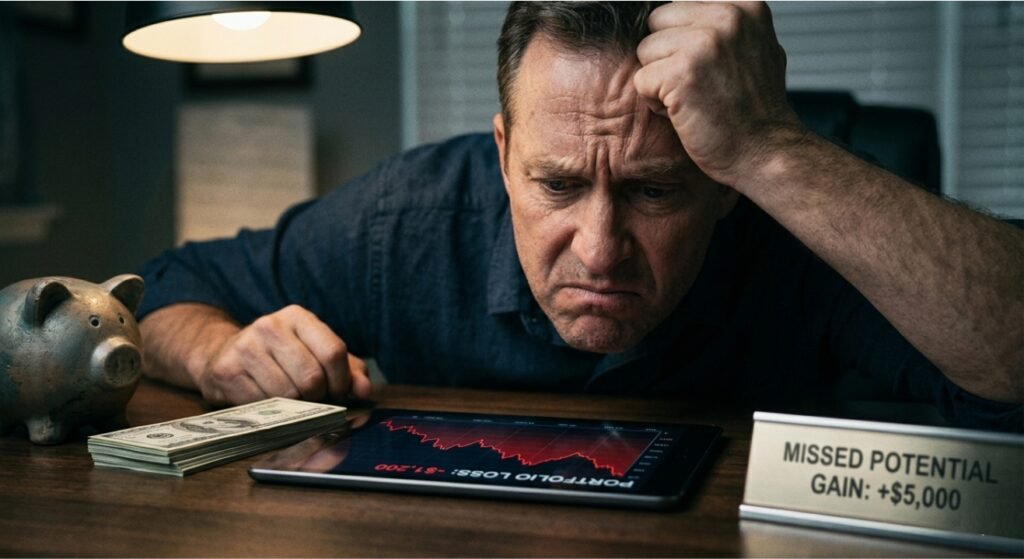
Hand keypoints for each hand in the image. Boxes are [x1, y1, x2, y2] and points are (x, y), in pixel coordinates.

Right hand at [196, 305, 370, 404]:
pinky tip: (267, 401)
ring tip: (290, 399)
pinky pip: (262, 404)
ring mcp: (246, 347)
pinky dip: (271, 411)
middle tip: (312, 399)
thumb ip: (348, 370)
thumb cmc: (281, 357)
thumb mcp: (316, 354)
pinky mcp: (227, 370)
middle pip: (311, 377)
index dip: (341, 381)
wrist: (223, 353)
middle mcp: (270, 326)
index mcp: (298, 317)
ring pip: (288, 394)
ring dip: (294, 406)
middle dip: (318, 397)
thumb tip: (365, 390)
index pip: (333, 352)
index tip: (338, 392)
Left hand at [634, 1, 805, 187]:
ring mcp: (705, 43)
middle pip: (658, 23)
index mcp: (744, 6)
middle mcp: (727, 17)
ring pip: (645, 50)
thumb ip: (725, 25)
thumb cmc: (754, 111)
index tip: (708, 70)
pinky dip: (655, 103)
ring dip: (660, 80)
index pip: (679, 7)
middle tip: (697, 86)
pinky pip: (641, 80)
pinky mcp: (681, 72)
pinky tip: (685, 113)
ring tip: (693, 99)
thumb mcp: (755, 48)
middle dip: (666, 56)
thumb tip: (684, 10)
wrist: (765, 153)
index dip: (682, 42)